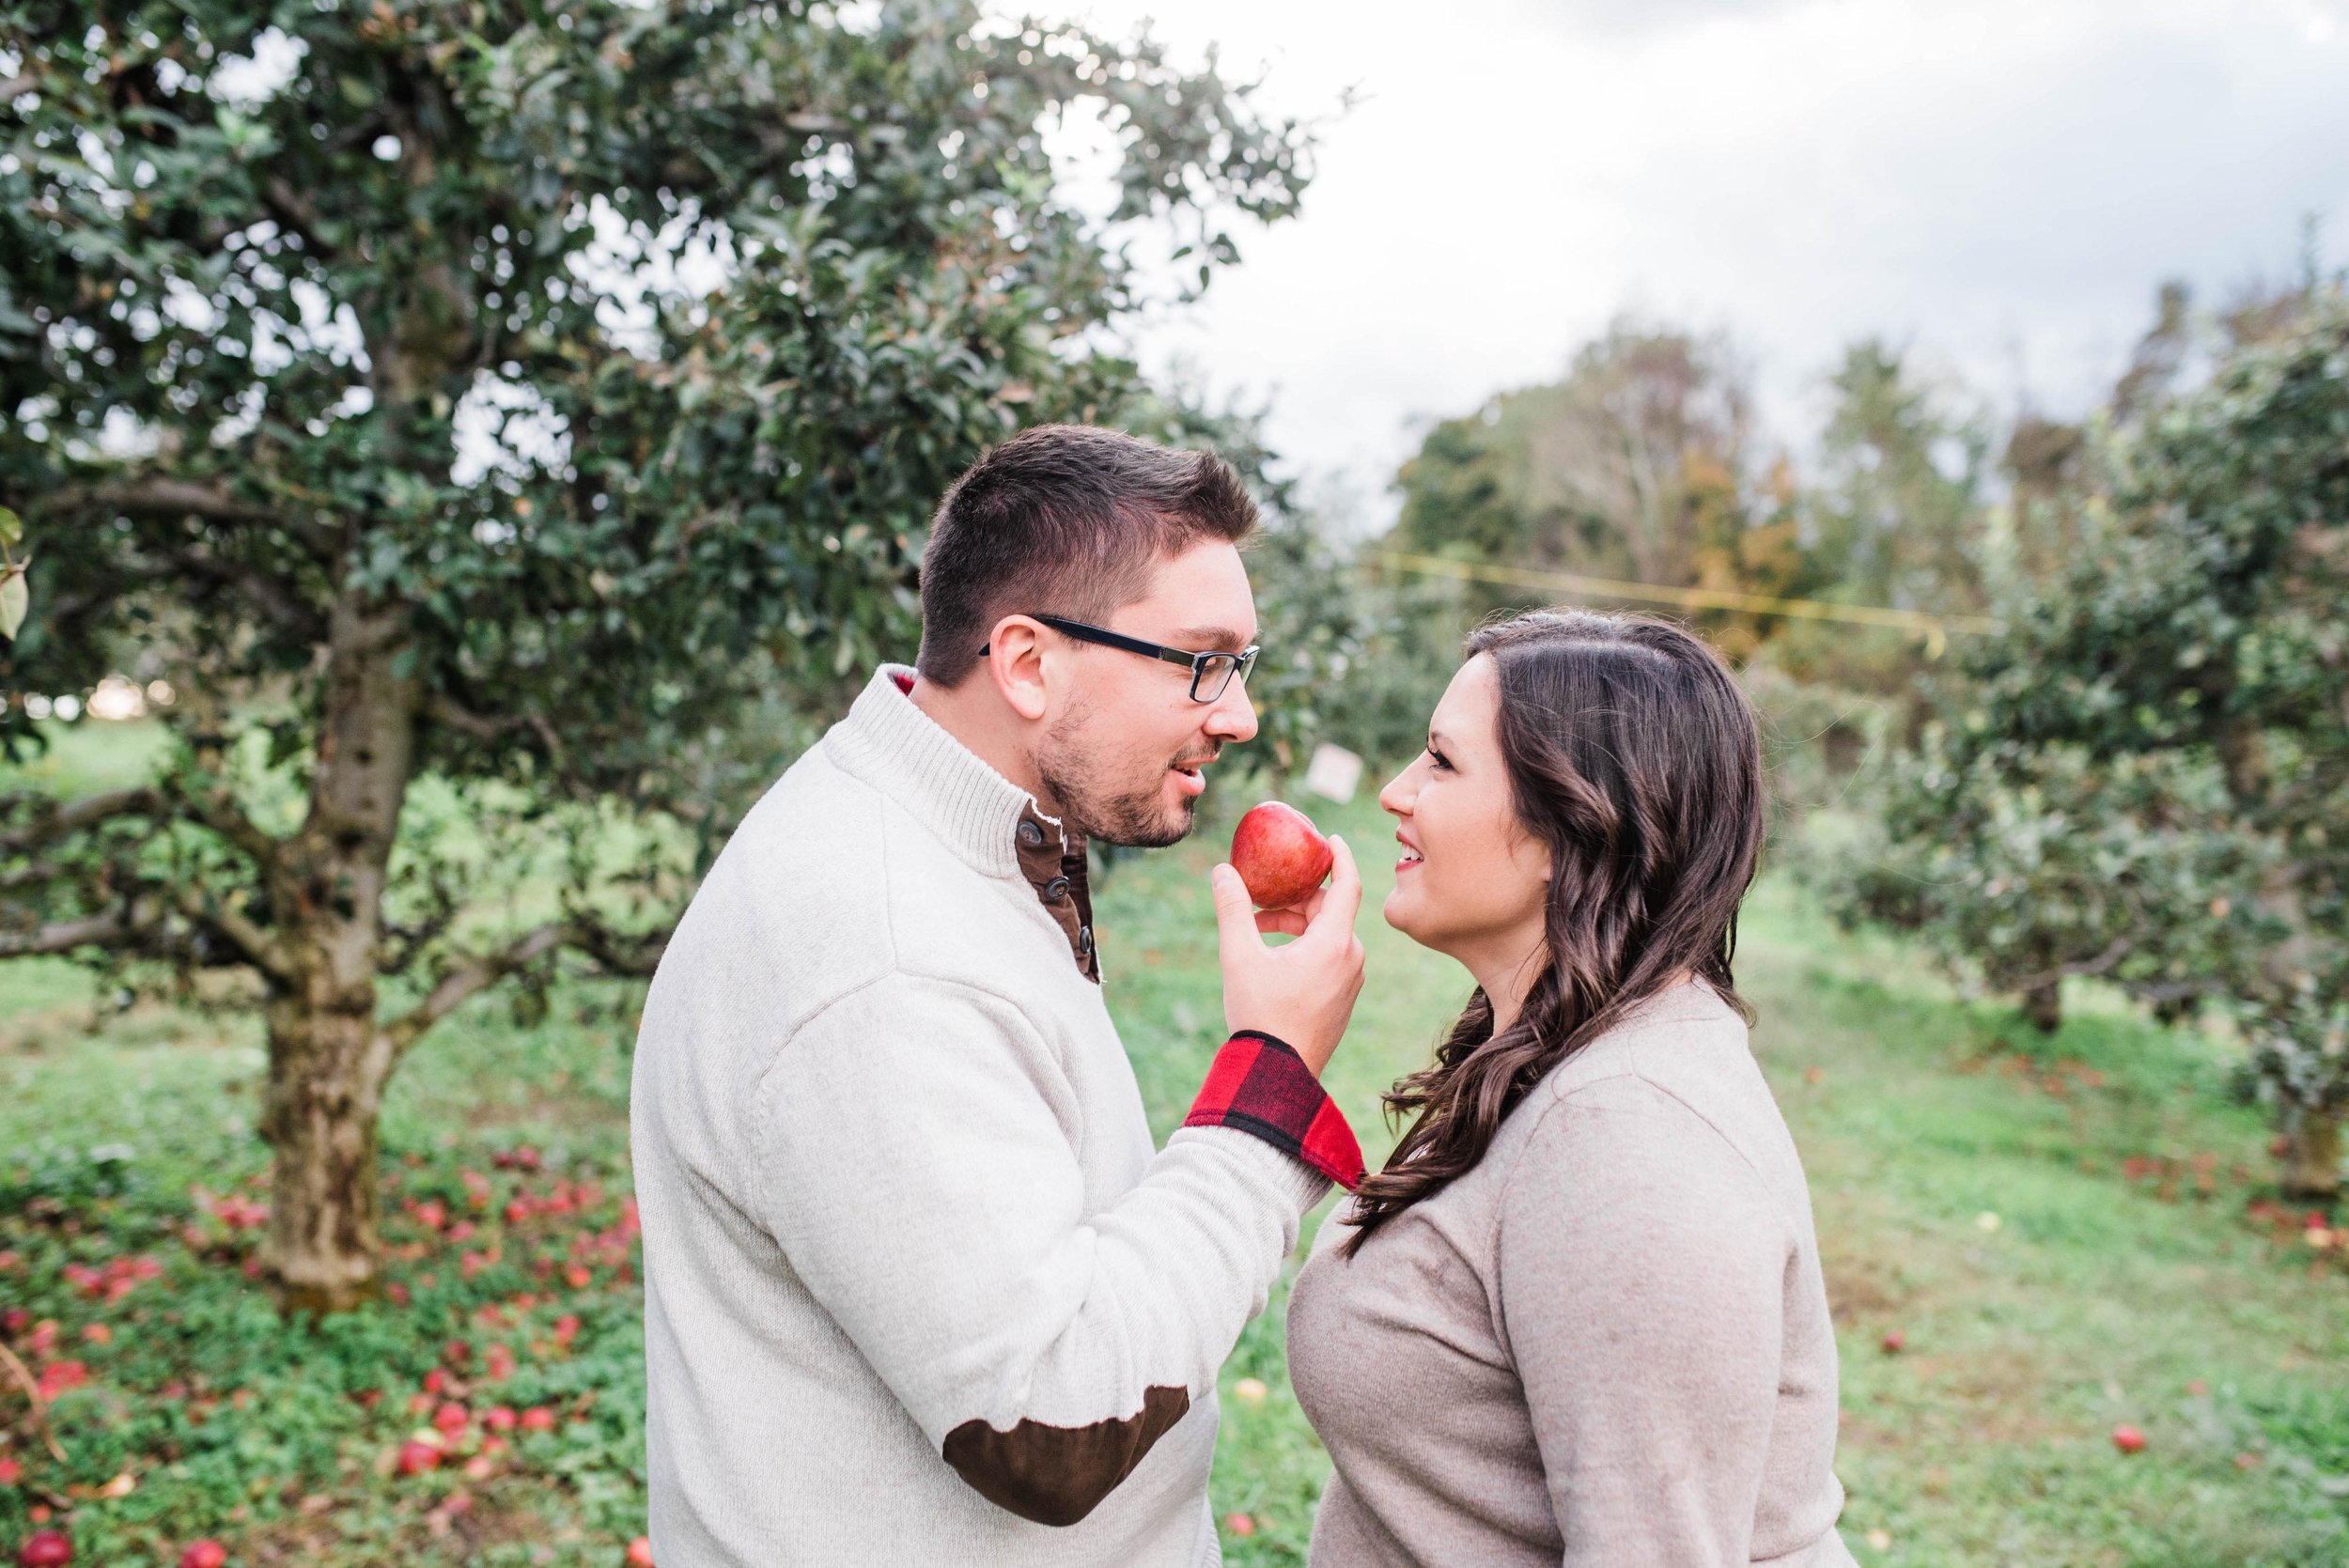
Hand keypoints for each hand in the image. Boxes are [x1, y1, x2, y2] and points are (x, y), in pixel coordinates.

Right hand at [1210, 835, 1365, 1077]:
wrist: (1277, 1074)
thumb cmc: (1260, 1014)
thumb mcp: (1239, 956)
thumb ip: (1233, 909)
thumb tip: (1222, 871)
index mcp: (1334, 942)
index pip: (1348, 884)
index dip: (1340, 857)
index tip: (1330, 838)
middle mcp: (1351, 958)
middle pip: (1330, 910)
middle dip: (1295, 898)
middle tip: (1262, 895)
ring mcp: (1350, 981)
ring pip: (1328, 935)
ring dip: (1296, 924)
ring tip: (1256, 930)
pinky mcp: (1343, 999)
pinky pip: (1330, 958)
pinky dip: (1305, 946)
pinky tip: (1272, 958)